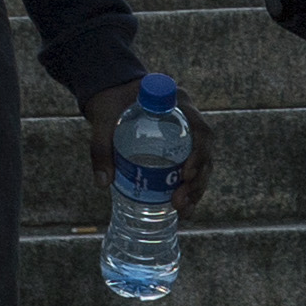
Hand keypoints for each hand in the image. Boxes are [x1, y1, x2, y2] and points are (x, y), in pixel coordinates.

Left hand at [85, 79, 213, 218]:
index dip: (199, 153)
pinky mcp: (181, 149)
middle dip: (197, 180)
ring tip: (182, 210)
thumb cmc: (111, 102)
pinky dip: (190, 190)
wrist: (111, 94)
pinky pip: (193, 170)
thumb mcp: (102, 119)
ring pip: (203, 164)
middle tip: (178, 201)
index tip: (185, 174)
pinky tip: (183, 209)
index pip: (200, 128)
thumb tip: (102, 182)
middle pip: (204, 151)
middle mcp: (188, 118)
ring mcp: (187, 134)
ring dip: (196, 189)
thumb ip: (100, 147)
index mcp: (177, 103)